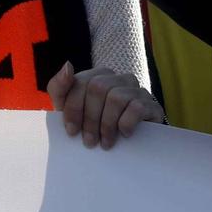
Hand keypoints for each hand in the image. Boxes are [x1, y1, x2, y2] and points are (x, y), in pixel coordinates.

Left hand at [47, 61, 163, 148]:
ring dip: (107, 125)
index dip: (74, 107)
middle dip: (90, 118)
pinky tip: (124, 135)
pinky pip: (136, 108)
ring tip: (105, 143)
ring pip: (116, 97)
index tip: (71, 131)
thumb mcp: (69, 110)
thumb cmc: (94, 126)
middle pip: (98, 88)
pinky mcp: (151, 105)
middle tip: (89, 142)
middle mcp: (119, 79)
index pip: (82, 82)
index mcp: (99, 76)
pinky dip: (126, 124)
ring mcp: (137, 90)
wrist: (128, 146)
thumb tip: (67, 65)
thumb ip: (60, 87)